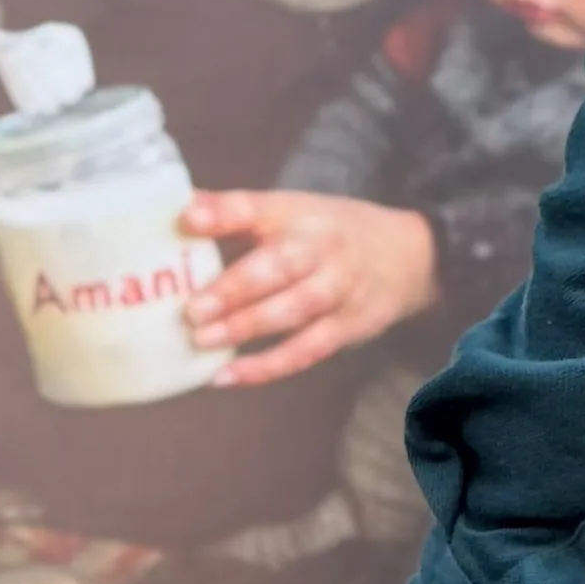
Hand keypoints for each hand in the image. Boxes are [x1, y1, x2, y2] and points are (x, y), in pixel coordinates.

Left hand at [182, 190, 438, 383]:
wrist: (409, 255)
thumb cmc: (329, 232)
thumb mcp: (289, 210)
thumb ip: (232, 213)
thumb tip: (175, 210)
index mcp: (298, 212)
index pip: (258, 207)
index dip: (223, 213)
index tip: (186, 219)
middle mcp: (321, 248)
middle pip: (280, 266)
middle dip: (235, 287)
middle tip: (191, 309)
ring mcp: (339, 290)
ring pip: (294, 311)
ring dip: (247, 327)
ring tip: (202, 341)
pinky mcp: (348, 328)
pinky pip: (306, 351)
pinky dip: (267, 367)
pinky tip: (228, 376)